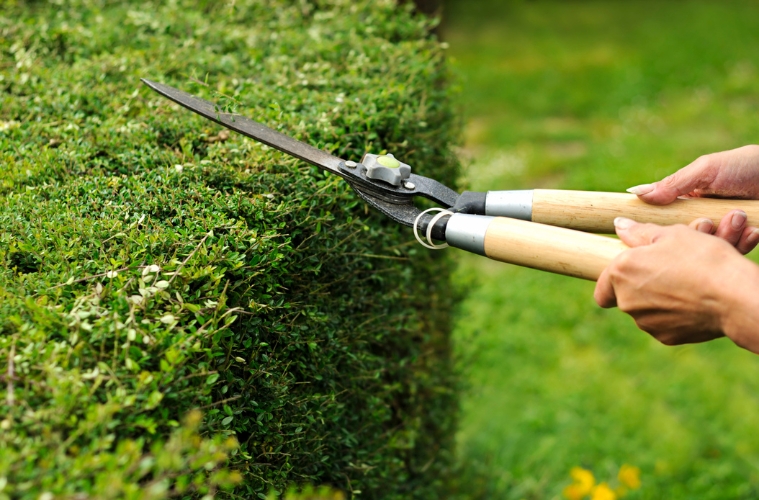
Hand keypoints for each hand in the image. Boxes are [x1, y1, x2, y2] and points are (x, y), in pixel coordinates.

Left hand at [594, 217, 758, 352]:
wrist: (734, 297)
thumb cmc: (702, 259)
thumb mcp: (672, 234)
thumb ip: (640, 232)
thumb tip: (619, 225)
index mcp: (620, 273)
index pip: (602, 287)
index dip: (613, 282)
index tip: (631, 275)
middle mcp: (626, 301)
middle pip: (626, 296)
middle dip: (643, 286)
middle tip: (669, 272)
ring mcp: (646, 322)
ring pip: (646, 310)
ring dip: (659, 299)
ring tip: (686, 284)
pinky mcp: (666, 337)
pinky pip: (665, 323)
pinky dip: (675, 314)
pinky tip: (694, 302)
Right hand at [628, 145, 758, 253]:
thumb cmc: (748, 166)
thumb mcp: (707, 169)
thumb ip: (673, 183)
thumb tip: (635, 194)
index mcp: (689, 201)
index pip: (665, 221)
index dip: (662, 228)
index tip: (661, 231)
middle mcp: (704, 218)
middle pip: (687, 238)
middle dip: (698, 233)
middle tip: (708, 222)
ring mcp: (724, 231)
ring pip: (711, 247)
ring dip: (725, 236)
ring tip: (739, 218)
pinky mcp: (743, 241)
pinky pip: (736, 252)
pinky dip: (744, 242)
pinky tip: (753, 229)